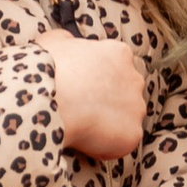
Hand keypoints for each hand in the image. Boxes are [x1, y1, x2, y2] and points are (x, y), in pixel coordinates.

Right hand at [52, 35, 145, 160]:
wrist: (53, 98)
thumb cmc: (49, 68)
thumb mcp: (54, 41)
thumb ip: (67, 40)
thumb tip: (67, 42)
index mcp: (118, 53)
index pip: (115, 66)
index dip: (97, 78)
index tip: (81, 86)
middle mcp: (134, 78)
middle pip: (125, 92)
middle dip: (108, 100)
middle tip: (82, 108)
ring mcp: (136, 108)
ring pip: (126, 118)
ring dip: (108, 124)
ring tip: (83, 127)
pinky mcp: (133, 134)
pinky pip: (121, 143)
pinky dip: (106, 146)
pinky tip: (85, 142)